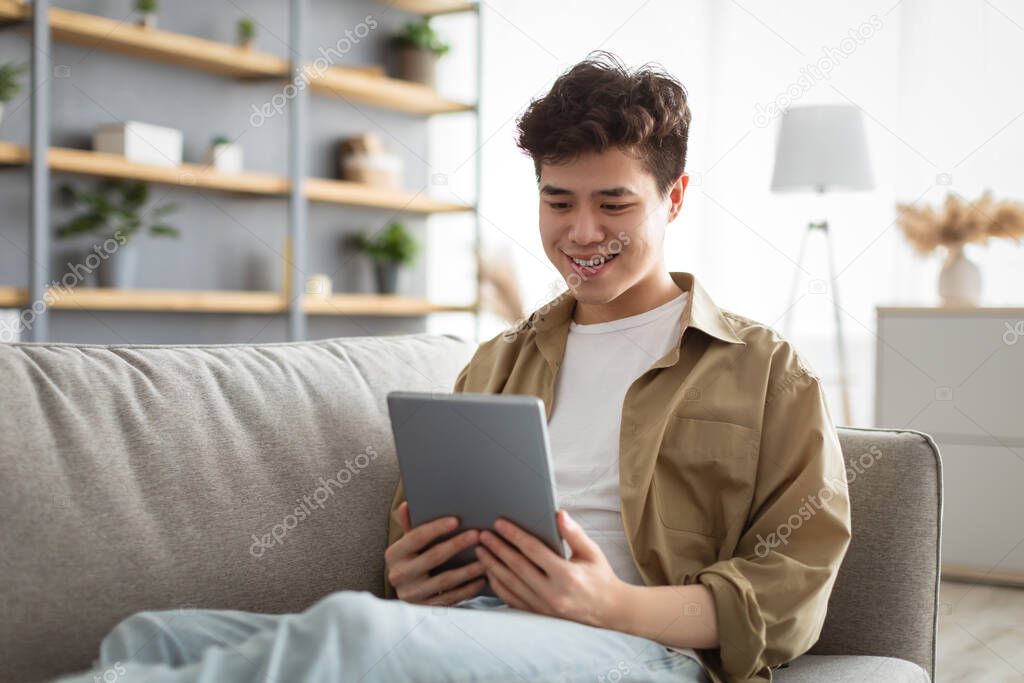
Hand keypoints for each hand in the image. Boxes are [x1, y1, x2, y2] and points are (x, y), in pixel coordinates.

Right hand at [384, 500, 487, 605]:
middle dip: (457, 544)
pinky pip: (451, 598)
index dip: (436, 528)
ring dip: (468, 569)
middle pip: (433, 557)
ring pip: (445, 580)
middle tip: (478, 534)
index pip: (416, 537)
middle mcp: (399, 575)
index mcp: (394, 554)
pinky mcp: (425, 608)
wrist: (406, 594)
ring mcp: (412, 594)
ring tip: (485, 558)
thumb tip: (407, 504)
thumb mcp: (407, 544)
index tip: (457, 520)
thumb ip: (410, 525)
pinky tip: (482, 579)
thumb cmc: (411, 560)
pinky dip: (468, 589)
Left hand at [475, 509, 627, 627]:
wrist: (609, 611)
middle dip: (497, 549)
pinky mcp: (539, 614)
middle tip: (482, 535)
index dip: (514, 535)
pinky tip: (490, 573)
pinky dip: (499, 586)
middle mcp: (553, 593)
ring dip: (493, 566)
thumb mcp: (592, 552)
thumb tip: (558, 514)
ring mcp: (544, 607)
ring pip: (511, 584)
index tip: (499, 523)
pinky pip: (513, 600)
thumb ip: (574, 533)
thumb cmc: (601, 577)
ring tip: (480, 551)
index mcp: (567, 575)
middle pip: (517, 567)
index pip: (533, 551)